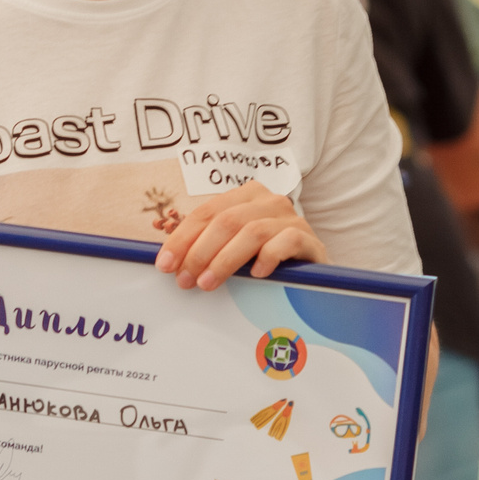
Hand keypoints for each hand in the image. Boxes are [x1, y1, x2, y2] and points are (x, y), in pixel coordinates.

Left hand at [153, 180, 322, 289]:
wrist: (313, 274)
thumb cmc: (266, 261)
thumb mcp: (235, 247)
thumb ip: (210, 247)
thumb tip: (170, 263)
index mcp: (245, 196)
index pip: (206, 212)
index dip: (182, 238)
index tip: (165, 264)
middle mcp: (269, 200)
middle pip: (226, 221)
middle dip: (199, 252)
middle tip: (185, 280)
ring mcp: (291, 218)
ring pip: (251, 232)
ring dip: (224, 260)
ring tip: (207, 283)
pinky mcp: (309, 238)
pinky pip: (285, 242)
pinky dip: (267, 257)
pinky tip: (256, 275)